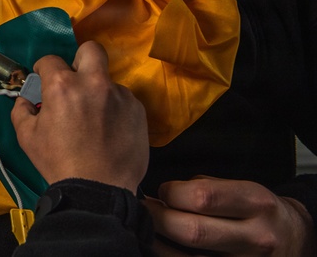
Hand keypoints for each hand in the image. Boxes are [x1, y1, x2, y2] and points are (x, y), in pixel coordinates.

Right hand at [10, 40, 148, 192]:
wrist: (98, 190)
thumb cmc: (58, 162)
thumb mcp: (26, 137)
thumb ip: (21, 110)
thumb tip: (27, 100)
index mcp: (62, 85)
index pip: (50, 60)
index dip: (44, 70)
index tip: (44, 81)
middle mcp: (93, 83)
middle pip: (91, 50)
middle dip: (80, 59)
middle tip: (75, 80)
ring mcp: (119, 95)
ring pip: (108, 81)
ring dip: (98, 91)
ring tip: (94, 117)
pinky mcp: (138, 111)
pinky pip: (123, 101)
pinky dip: (114, 109)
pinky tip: (109, 129)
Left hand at [145, 176, 315, 255]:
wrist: (295, 240)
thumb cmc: (257, 210)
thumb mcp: (241, 189)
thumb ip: (204, 189)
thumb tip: (160, 194)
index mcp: (255, 202)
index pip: (201, 197)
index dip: (170, 193)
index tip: (161, 192)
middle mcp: (255, 237)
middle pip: (192, 231)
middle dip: (158, 219)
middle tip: (143, 211)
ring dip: (157, 244)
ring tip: (146, 231)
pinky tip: (162, 248)